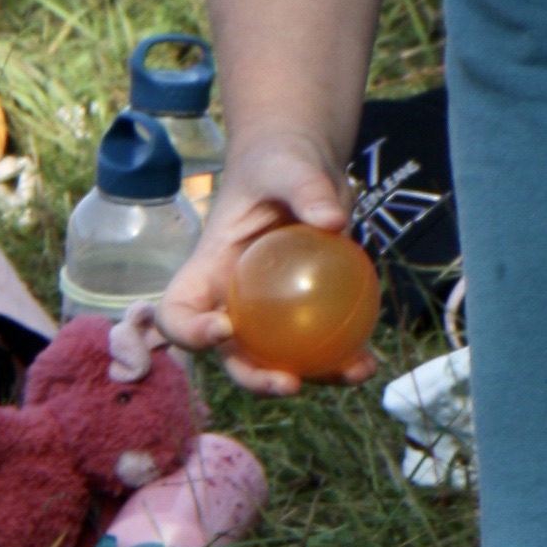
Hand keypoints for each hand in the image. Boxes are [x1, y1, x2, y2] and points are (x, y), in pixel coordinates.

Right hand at [156, 130, 378, 397]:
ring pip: (277, 359)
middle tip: (290, 383)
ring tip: (351, 374)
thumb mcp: (289, 166)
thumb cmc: (281, 163)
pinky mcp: (305, 312)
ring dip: (311, 376)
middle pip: (230, 353)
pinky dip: (339, 358)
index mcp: (208, 270)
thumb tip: (334, 221)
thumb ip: (305, 189)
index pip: (179, 312)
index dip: (188, 333)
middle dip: (253, 378)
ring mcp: (268, 312)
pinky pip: (317, 344)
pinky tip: (368, 361)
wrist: (305, 166)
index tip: (222, 329)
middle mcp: (232, 300)